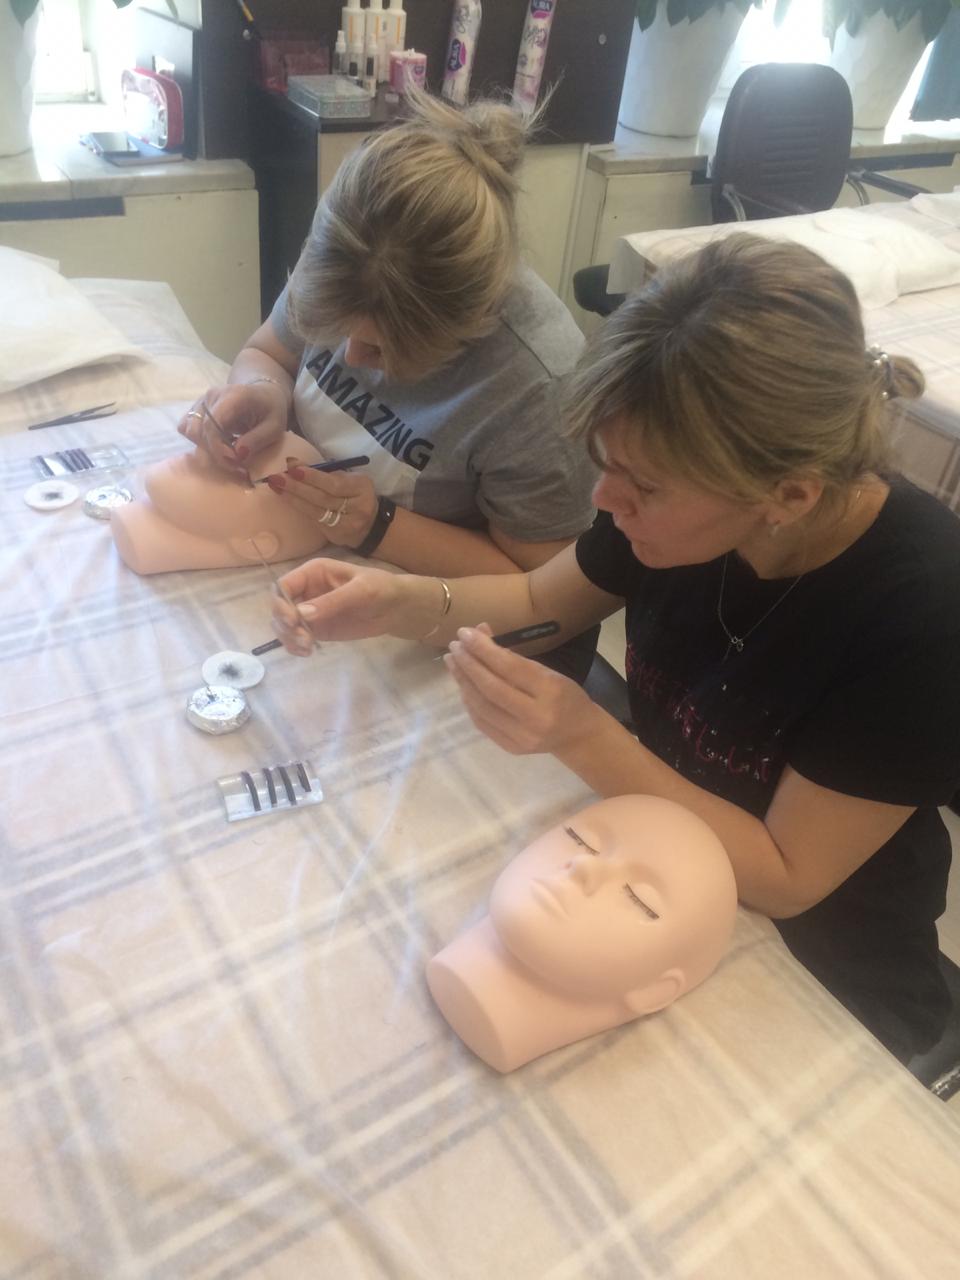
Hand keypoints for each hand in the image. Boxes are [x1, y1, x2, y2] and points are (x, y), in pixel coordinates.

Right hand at [177, 381, 289, 474]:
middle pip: (198, 431)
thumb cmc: (271, 410)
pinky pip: (187, 429)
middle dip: (215, 454)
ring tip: (229, 455)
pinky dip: (200, 443)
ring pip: (189, 431)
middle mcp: (211, 396)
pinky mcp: (196, 409)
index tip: (235, 463)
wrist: (264, 394)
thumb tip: (237, 455)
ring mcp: (201, 402)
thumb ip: (257, 439)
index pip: (211, 425)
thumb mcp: (275, 426)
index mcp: (232, 396)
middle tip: (236, 465)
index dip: (218, 449)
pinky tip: (219, 445)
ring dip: (206, 449)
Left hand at [263, 460, 378, 548]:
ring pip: (316, 511)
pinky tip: (287, 499)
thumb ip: (322, 472)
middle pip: (323, 498)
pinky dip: (300, 509)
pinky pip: (315, 521)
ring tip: (277, 488)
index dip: (313, 477)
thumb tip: (292, 463)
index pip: (335, 484)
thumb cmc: (354, 495)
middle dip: (297, 487)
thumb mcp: (346, 478)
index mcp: (362, 488)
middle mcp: (358, 508)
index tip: (293, 469)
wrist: (371, 526)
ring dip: (293, 499)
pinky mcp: (336, 536)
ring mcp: (347, 525)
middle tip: (277, 478)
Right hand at [271, 559, 405, 654]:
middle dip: (285, 624)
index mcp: (312, 573)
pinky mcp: (316, 629)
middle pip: (278, 607)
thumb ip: (332, 601)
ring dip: (288, 638)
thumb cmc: (380, 589)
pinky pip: (295, 638)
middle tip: (304, 639)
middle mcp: (306, 591)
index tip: (292, 621)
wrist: (395, 608)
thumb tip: (301, 614)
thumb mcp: (361, 591)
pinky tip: (306, 652)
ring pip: (283, 625)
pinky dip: (295, 646)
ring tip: (307, 648)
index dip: (281, 603)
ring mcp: (309, 611)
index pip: (283, 586)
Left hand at [443, 625, 597, 755]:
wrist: (578, 736)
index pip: (508, 667)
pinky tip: (463, 685)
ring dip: (463, 682)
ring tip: (453, 663)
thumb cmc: (565, 696)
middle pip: (491, 688)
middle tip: (454, 647)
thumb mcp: (547, 672)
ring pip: (482, 706)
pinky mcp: (511, 748)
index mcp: (550, 690)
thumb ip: (513, 656)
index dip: (483, 649)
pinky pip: (482, 722)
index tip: (464, 633)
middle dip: (468, 664)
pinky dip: (469, 702)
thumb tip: (479, 633)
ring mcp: (522, 736)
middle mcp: (535, 716)